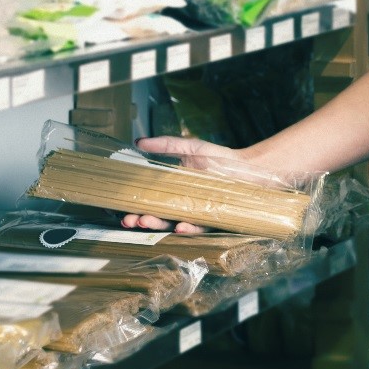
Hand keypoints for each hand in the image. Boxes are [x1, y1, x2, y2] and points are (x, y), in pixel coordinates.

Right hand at [119, 135, 239, 230]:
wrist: (247, 168)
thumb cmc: (219, 158)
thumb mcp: (189, 147)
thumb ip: (166, 145)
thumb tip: (138, 141)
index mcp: (172, 190)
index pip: (149, 201)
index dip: (135, 206)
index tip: (121, 209)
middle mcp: (182, 205)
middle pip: (157, 216)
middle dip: (141, 220)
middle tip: (128, 220)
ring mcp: (196, 214)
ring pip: (173, 224)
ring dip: (158, 225)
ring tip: (145, 221)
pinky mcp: (212, 220)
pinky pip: (198, 227)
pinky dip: (188, 227)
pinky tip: (179, 226)